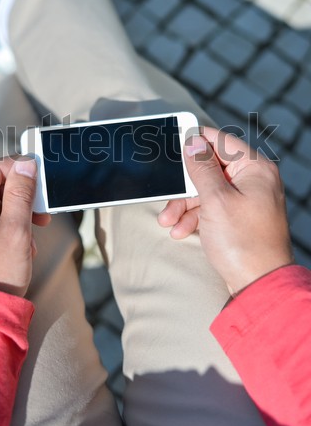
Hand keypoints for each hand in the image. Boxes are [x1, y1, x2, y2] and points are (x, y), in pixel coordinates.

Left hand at [0, 157, 50, 296]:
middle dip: (21, 195)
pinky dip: (7, 224)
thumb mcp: (16, 230)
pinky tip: (22, 242)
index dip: (21, 170)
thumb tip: (26, 164)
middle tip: (43, 208)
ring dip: (17, 212)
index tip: (42, 178)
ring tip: (35, 229)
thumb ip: (21, 193)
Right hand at [158, 127, 292, 295]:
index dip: (195, 141)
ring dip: (185, 205)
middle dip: (185, 185)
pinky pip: (212, 208)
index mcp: (255, 168)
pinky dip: (196, 217)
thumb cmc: (243, 242)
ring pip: (207, 190)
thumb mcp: (215, 200)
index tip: (172, 141)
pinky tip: (181, 230)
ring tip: (169, 222)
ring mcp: (247, 199)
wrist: (258, 285)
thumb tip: (193, 142)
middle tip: (167, 193)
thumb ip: (201, 168)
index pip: (221, 141)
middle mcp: (254, 180)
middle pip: (210, 168)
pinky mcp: (239, 217)